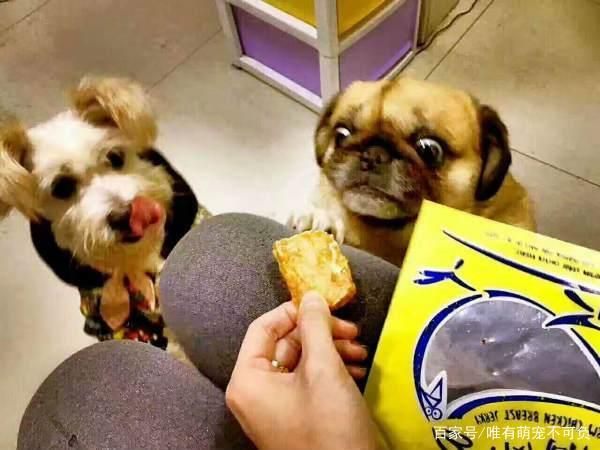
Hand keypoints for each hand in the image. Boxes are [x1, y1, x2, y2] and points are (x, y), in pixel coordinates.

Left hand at [226, 293, 378, 449]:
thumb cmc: (329, 426)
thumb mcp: (323, 369)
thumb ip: (315, 326)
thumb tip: (310, 294)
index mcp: (248, 379)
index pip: (262, 328)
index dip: (293, 311)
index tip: (324, 306)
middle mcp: (255, 393)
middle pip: (285, 344)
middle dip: (321, 334)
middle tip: (352, 331)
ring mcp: (275, 408)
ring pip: (301, 362)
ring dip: (331, 351)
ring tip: (361, 352)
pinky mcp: (295, 418)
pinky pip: (308, 383)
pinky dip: (332, 371)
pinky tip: (358, 370)